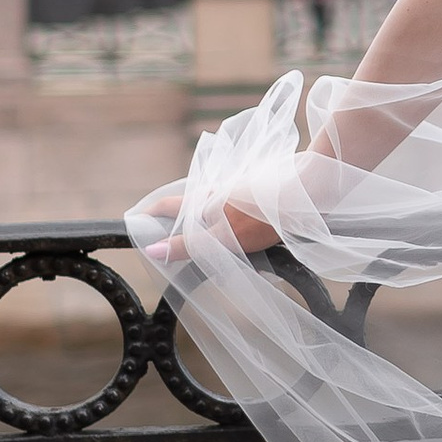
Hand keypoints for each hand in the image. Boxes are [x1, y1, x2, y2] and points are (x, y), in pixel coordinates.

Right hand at [136, 183, 279, 269]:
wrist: (308, 193)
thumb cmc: (264, 216)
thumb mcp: (223, 237)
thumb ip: (189, 245)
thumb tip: (153, 250)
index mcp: (204, 200)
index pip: (168, 205)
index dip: (149, 214)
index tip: (134, 221)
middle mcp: (218, 192)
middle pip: (189, 206)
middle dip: (176, 222)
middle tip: (166, 240)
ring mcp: (239, 193)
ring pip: (213, 209)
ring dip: (205, 224)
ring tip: (203, 244)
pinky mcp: (258, 198)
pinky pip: (235, 212)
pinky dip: (229, 224)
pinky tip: (240, 236)